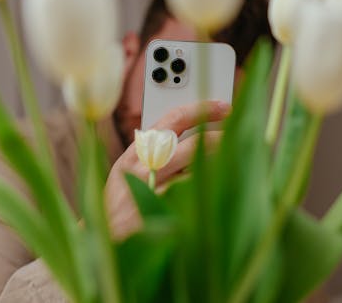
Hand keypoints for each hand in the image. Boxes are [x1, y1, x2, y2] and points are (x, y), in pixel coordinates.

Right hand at [105, 100, 230, 238]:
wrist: (106, 236)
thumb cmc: (118, 203)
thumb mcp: (126, 169)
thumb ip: (151, 151)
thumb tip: (186, 135)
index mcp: (137, 151)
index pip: (174, 119)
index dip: (202, 109)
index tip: (222, 107)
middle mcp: (147, 167)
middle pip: (195, 143)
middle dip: (220, 138)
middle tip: (235, 136)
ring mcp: (157, 190)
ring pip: (200, 169)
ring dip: (218, 165)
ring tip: (229, 163)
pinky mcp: (168, 210)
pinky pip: (197, 194)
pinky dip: (208, 189)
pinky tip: (214, 190)